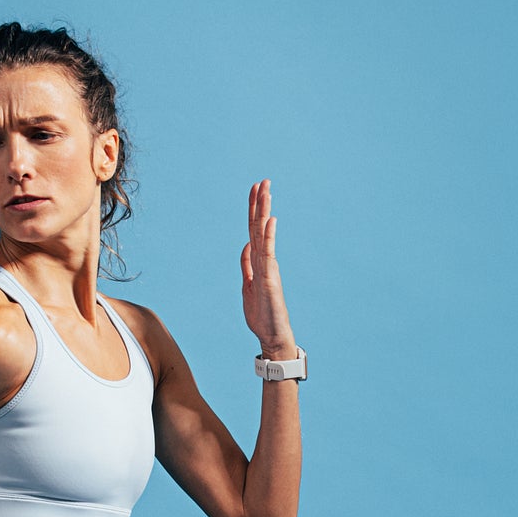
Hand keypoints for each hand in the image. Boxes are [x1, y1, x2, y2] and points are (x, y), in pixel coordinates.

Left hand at [241, 179, 299, 363]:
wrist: (272, 336)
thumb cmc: (262, 314)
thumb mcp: (248, 285)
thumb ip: (247, 265)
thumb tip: (245, 246)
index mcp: (258, 262)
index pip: (254, 231)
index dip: (254, 210)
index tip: (255, 189)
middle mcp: (265, 261)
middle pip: (260, 227)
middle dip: (260, 204)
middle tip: (263, 180)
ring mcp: (269, 269)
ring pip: (264, 235)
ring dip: (264, 212)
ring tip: (266, 190)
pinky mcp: (270, 280)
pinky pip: (268, 254)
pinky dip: (268, 237)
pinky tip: (270, 220)